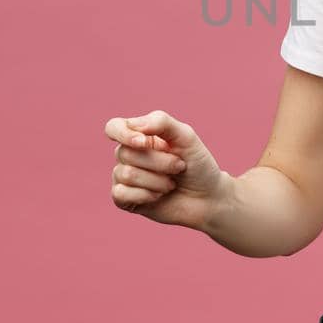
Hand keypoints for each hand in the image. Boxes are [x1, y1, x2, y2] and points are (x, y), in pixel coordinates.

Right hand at [104, 110, 230, 230]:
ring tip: (171, 184)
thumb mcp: (186, 136)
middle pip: (125, 153)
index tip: (143, 142)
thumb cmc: (198, 164)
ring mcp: (124, 178)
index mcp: (140, 136)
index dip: (123, 134)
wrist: (208, 198)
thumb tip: (133, 126)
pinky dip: (145, 195)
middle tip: (179, 167)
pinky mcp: (124, 200)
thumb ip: (161, 122)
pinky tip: (158, 196)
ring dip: (157, 181)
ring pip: (126, 174)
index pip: (114, 127)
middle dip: (159, 162)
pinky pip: (120, 194)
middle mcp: (128, 155)